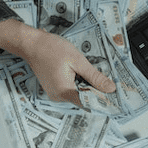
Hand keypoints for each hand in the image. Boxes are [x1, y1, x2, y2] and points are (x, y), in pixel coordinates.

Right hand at [0, 19, 115, 106]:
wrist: (32, 44)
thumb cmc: (51, 49)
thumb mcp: (78, 61)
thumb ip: (95, 77)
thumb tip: (110, 88)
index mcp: (65, 91)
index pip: (89, 103)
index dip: (103, 100)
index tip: (115, 97)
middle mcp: (59, 96)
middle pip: (84, 99)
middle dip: (96, 90)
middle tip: (108, 81)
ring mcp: (55, 93)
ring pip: (77, 94)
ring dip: (86, 85)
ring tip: (91, 72)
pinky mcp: (53, 88)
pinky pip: (70, 89)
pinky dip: (78, 82)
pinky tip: (80, 71)